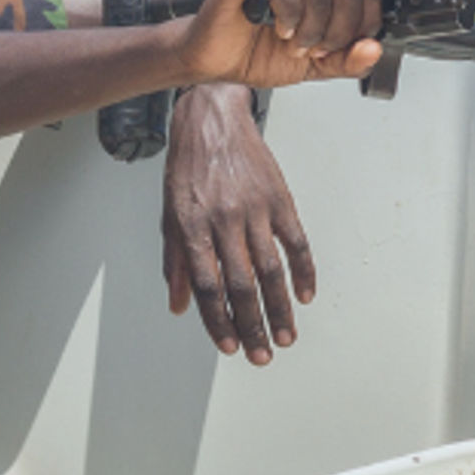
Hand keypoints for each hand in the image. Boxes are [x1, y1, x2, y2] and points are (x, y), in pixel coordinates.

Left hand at [162, 84, 314, 365]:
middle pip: (242, 285)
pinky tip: (304, 294)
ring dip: (279, 308)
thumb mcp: (170, 215)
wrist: (211, 120)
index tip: (229, 345)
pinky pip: (296, 241)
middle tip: (262, 354)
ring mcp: (255, 209)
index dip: (218, 321)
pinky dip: (303, 271)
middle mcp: (224, 221)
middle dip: (253, 325)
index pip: (208, 286)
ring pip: (271, 270)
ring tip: (286, 335)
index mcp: (193, 227)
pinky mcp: (279, 198)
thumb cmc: (188, 167)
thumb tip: (179, 305)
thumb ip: (176, 263)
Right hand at [177, 0, 383, 90]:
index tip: (341, 47)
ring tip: (295, 44)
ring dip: (312, 25)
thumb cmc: (256, 54)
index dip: (364, 21)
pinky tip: (280, 29)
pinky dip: (289, 12)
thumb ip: (347, 60)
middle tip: (315, 49)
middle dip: (338, 29)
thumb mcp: (314, 65)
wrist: (211, 62)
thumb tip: (373, 48)